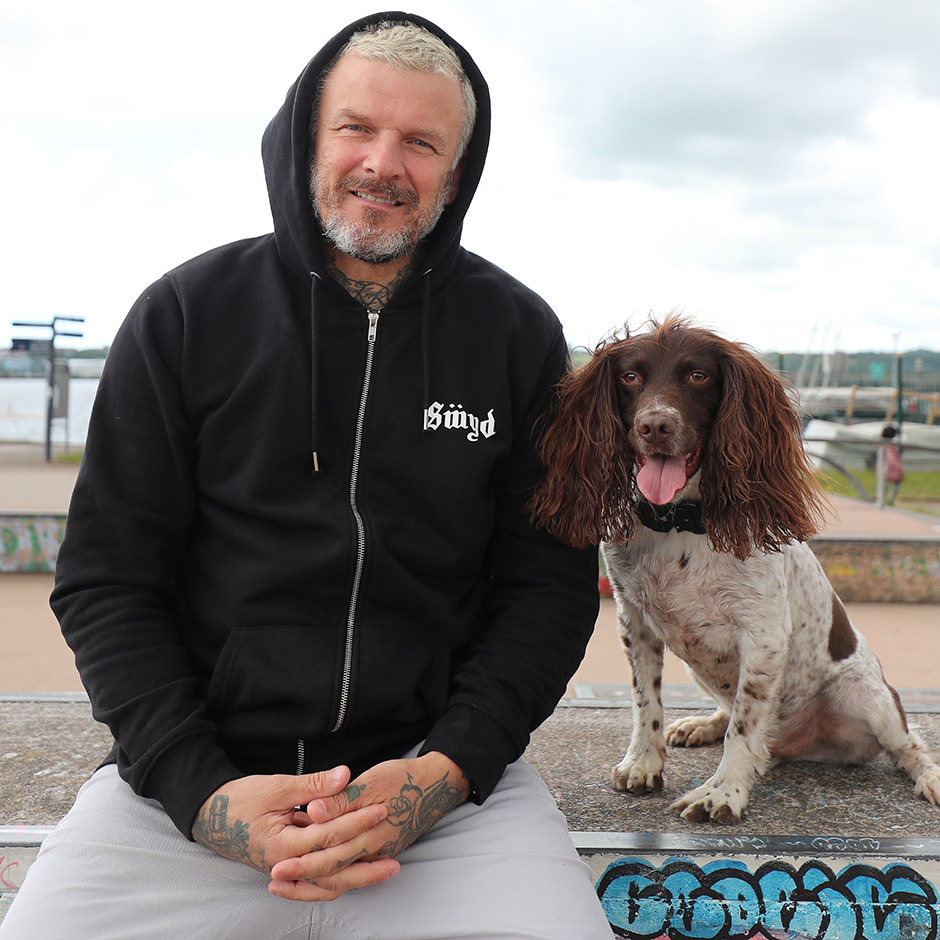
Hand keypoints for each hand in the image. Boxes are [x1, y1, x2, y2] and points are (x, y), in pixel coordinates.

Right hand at [192, 767, 399, 900]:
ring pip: (326, 881)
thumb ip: (312, 785)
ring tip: (386, 871)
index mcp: (282, 846)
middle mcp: (285, 866)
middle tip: (396, 861)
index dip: (356, 822)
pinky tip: (358, 873)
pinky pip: (317, 879)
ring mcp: (286, 871)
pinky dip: (338, 878)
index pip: (328, 836)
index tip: (381, 809)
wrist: (210, 818)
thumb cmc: (240, 799)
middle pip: (332, 872)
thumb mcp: (276, 786)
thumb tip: (345, 774)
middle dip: (365, 866)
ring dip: (356, 877)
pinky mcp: (288, 868)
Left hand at [268, 751, 468, 900]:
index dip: (304, 860)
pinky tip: (311, 874)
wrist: (435, 785)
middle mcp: (375, 850)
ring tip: (285, 885)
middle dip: (302, 876)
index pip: (332, 853)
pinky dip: (329, 877)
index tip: (278, 865)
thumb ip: (342, 799)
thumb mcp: (372, 781)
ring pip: (342, 878)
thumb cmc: (403, 778)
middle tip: (275, 879)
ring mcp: (378, 854)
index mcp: (372, 833)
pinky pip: (350, 872)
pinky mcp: (378, 852)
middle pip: (333, 871)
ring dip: (312, 882)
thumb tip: (315, 811)